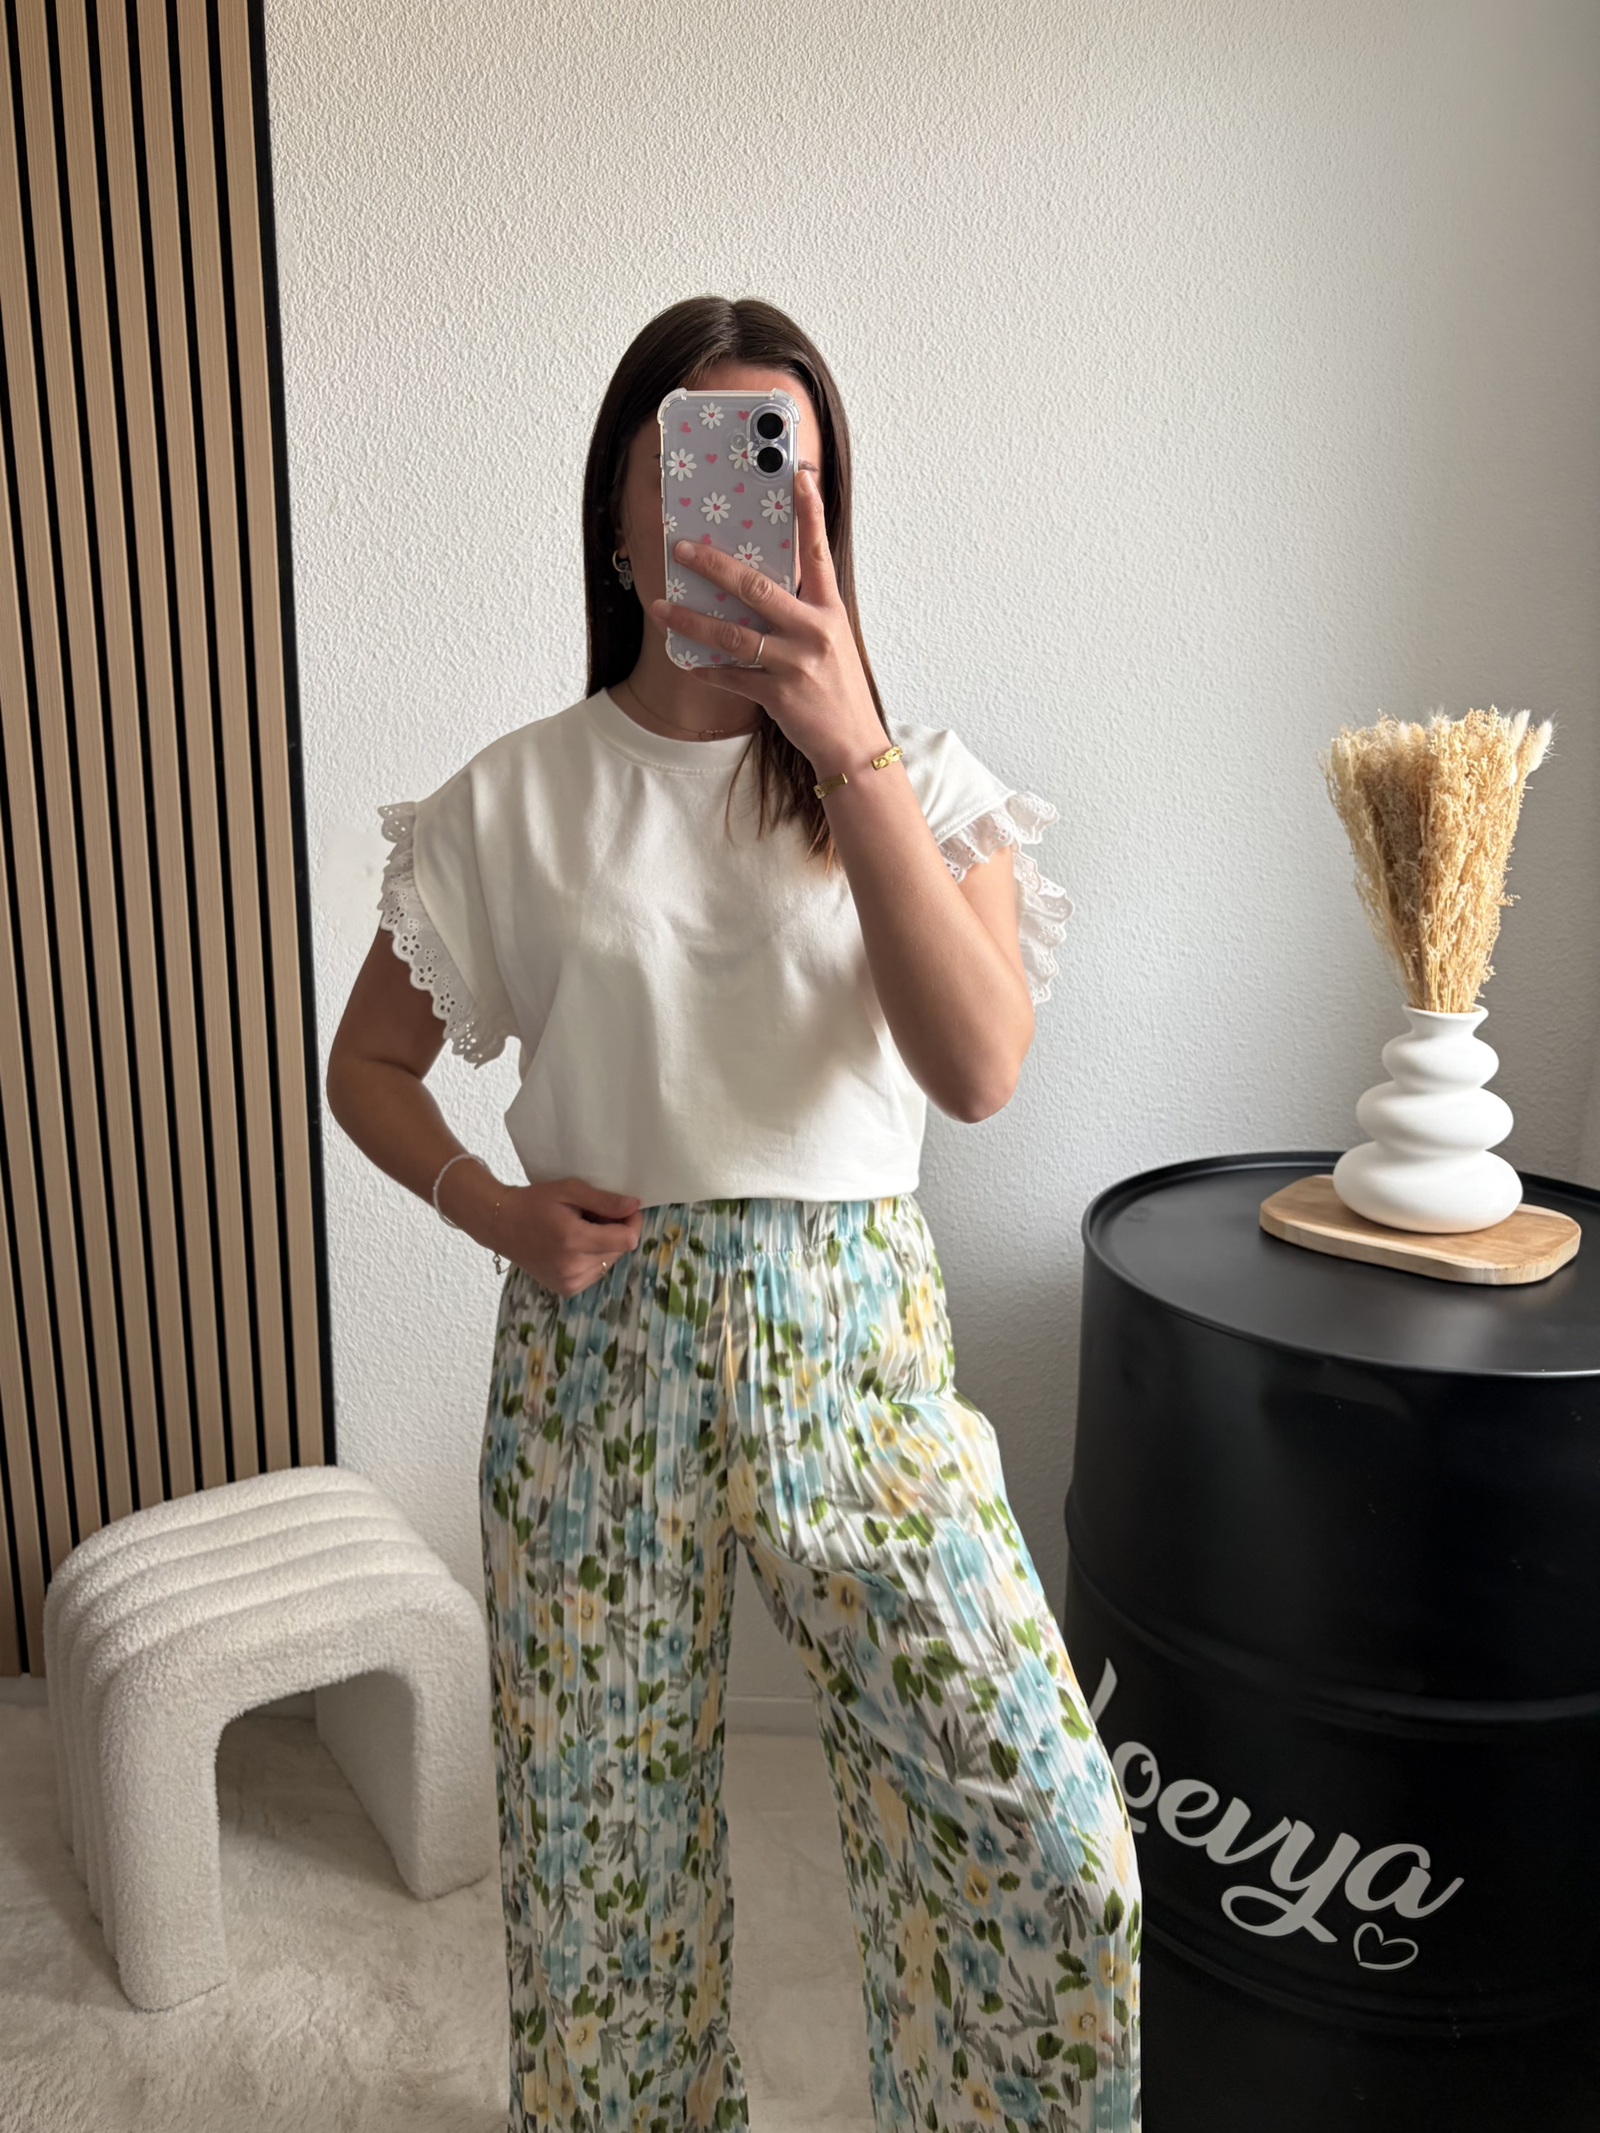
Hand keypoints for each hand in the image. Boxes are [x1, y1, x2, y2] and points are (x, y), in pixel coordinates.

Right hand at [492, 1177, 640, 1296]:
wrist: (502, 1225)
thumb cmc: (534, 1202)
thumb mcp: (569, 1190)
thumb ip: (604, 1201)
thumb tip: (635, 1206)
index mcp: (574, 1240)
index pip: (627, 1240)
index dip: (631, 1222)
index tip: (623, 1209)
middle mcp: (573, 1267)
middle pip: (620, 1251)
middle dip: (616, 1232)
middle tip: (594, 1216)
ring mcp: (569, 1282)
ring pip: (610, 1263)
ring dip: (605, 1246)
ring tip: (582, 1230)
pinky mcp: (566, 1290)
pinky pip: (596, 1273)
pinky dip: (593, 1258)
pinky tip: (575, 1246)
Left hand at [648, 467, 886, 774]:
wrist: (853, 743)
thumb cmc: (838, 689)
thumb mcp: (830, 641)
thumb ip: (801, 613)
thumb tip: (756, 589)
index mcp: (830, 610)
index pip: (819, 552)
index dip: (809, 513)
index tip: (799, 476)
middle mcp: (815, 631)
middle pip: (757, 588)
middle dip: (714, 566)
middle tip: (682, 548)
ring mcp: (797, 663)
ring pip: (733, 635)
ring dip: (691, 621)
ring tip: (661, 608)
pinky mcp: (780, 695)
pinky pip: (733, 678)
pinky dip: (707, 670)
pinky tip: (686, 662)